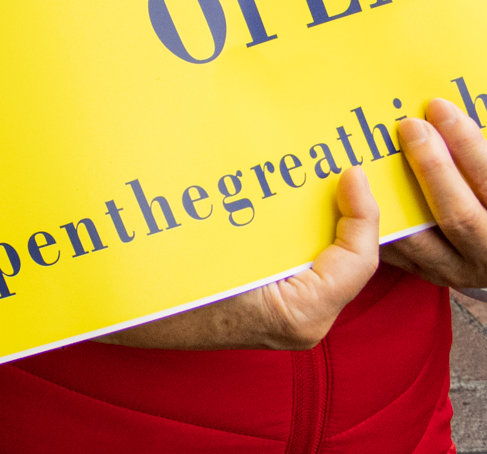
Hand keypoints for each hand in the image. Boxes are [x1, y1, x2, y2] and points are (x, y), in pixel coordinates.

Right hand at [111, 167, 378, 349]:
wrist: (122, 317)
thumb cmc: (161, 289)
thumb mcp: (218, 247)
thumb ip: (255, 214)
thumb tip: (282, 167)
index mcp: (300, 312)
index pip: (358, 259)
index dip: (363, 211)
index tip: (351, 172)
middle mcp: (304, 320)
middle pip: (346, 257)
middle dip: (346, 209)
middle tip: (342, 166)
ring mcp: (289, 317)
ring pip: (325, 258)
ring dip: (321, 217)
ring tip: (316, 174)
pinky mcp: (271, 305)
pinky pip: (301, 263)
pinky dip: (298, 230)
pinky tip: (280, 198)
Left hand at [378, 97, 486, 288]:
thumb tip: (446, 108)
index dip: (468, 146)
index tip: (439, 109)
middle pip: (459, 215)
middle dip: (431, 166)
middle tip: (409, 126)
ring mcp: (465, 273)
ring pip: (423, 239)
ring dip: (395, 196)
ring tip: (375, 156)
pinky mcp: (433, 276)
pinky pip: (398, 251)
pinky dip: (376, 222)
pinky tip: (358, 191)